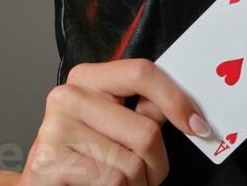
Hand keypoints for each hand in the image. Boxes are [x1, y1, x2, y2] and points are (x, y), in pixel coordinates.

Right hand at [19, 58, 210, 184]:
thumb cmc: (86, 159)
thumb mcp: (114, 125)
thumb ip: (143, 111)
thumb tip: (188, 111)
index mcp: (87, 77)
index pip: (142, 73)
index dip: (176, 100)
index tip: (198, 126)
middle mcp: (68, 95)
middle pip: (145, 130)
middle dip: (156, 164)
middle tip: (148, 177)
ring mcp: (55, 128)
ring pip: (131, 164)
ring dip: (137, 185)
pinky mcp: (49, 162)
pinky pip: (112, 181)